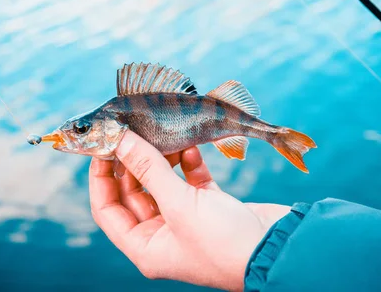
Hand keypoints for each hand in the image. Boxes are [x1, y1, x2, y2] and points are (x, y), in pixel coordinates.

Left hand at [89, 130, 289, 290]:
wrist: (280, 249)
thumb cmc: (225, 241)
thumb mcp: (180, 205)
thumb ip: (149, 169)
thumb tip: (120, 139)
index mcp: (146, 247)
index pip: (107, 208)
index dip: (100, 176)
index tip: (101, 146)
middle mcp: (163, 235)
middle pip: (134, 192)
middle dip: (133, 162)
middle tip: (130, 132)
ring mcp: (186, 220)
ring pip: (162, 183)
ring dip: (161, 159)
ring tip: (161, 133)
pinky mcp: (210, 206)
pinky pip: (190, 180)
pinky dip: (188, 163)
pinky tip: (190, 146)